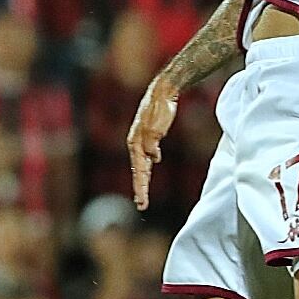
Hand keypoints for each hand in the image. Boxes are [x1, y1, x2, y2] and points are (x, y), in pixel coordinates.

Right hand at [127, 79, 178, 210]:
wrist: (163, 92)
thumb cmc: (160, 108)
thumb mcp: (156, 126)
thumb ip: (153, 143)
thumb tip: (154, 158)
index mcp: (135, 143)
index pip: (138, 171)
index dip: (140, 187)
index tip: (142, 202)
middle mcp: (136, 144)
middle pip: (138, 171)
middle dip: (140, 189)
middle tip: (142, 205)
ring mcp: (143, 141)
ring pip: (142, 165)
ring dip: (143, 180)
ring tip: (142, 196)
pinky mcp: (151, 137)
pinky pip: (148, 156)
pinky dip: (147, 167)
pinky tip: (149, 170)